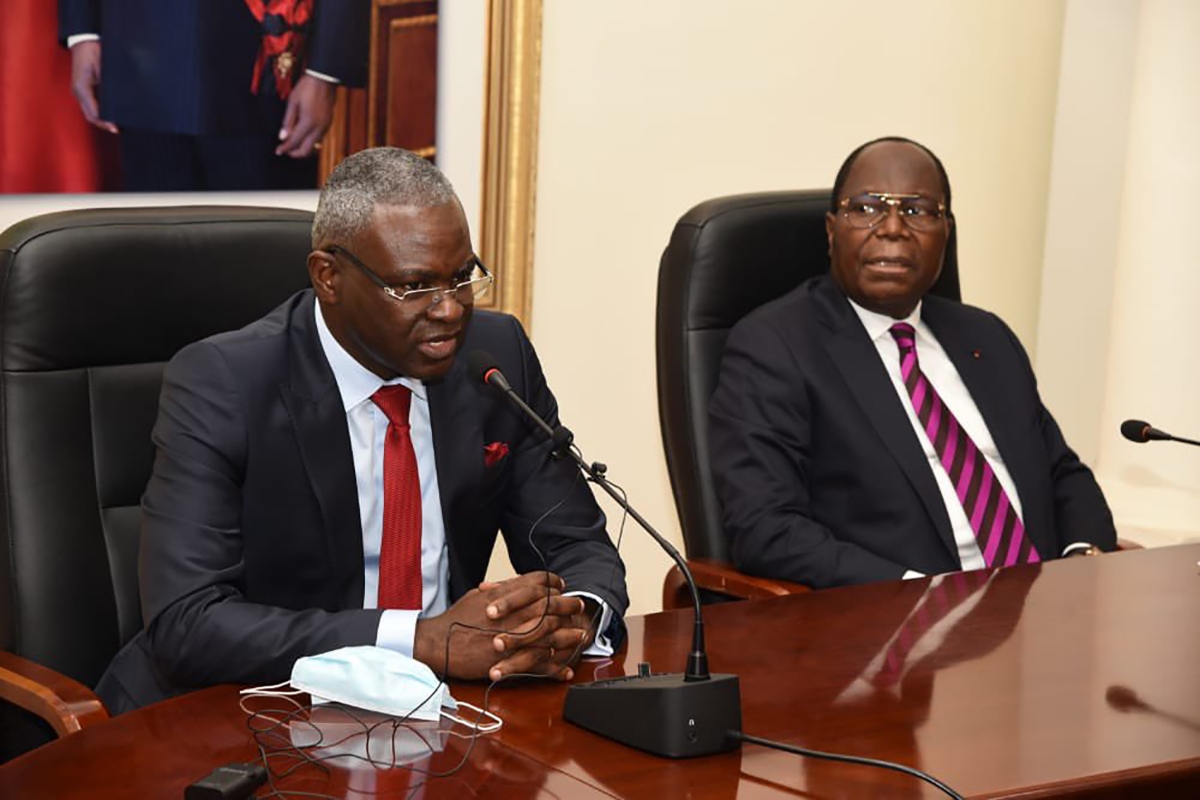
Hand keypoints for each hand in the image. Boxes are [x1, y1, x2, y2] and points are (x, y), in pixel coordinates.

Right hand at [69, 41, 117, 133]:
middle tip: (118, 129)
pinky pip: (92, 105)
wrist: (86, 41)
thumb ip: (108, 86)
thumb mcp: (103, 69)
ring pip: (91, 112)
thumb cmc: (93, 52)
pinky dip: (101, 112)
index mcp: (82, 89)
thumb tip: (117, 103)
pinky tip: (112, 113)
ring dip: (103, 119)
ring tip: (117, 125)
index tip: (116, 128)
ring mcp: (80, 91)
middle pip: (91, 116)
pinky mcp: (84, 89)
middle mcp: (79, 92)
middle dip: (104, 124)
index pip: (93, 112)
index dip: (105, 122)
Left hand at [276, 75, 335, 157]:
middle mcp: (319, 128)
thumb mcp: (293, 102)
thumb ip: (288, 121)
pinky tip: (303, 135)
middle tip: (285, 149)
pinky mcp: (328, 123)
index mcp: (308, 122)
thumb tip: (283, 136)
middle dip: (295, 152)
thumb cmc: (307, 87)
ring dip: (303, 147)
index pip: (294, 142)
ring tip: (293, 142)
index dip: (285, 148)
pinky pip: (319, 138)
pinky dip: (310, 141)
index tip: (278, 151)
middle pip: (306, 150)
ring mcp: (325, 126)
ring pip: (314, 146)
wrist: (324, 79)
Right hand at [413, 571, 589, 681]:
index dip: (552, 583)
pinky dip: (555, 667)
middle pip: (549, 606)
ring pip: (549, 634)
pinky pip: (539, 664)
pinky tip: (565, 668)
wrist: (438, 644)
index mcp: (504, 595)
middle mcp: (511, 614)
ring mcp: (513, 637)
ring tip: (581, 636)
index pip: (537, 582)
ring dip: (568, 635)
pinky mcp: (509, 660)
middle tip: (578, 607)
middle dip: (567, 605)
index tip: (561, 587)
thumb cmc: (456, 619)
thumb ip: (501, 589)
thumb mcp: (478, 596)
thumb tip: (518, 583)